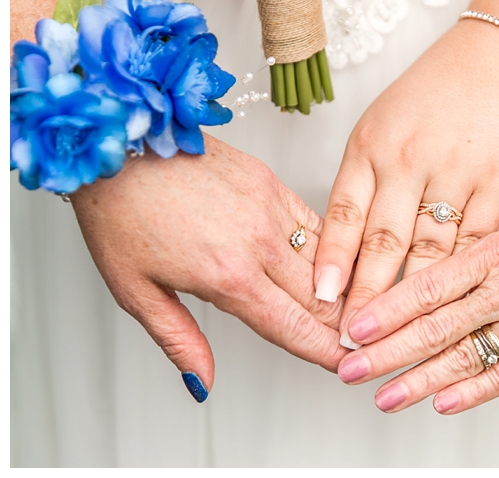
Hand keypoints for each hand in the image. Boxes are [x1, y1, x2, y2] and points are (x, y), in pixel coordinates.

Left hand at [70, 135, 348, 400]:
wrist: (118, 141)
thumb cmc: (120, 212)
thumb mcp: (135, 291)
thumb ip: (179, 340)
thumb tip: (201, 380)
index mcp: (228, 277)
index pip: (294, 327)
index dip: (325, 352)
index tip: (344, 365)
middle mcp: (259, 242)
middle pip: (322, 298)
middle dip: (343, 325)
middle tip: (358, 340)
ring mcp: (269, 208)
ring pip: (327, 260)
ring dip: (342, 288)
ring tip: (352, 306)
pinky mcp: (270, 182)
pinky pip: (314, 223)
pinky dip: (328, 248)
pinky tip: (332, 263)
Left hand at [313, 19, 498, 346]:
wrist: (497, 63)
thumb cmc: (433, 100)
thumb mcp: (380, 130)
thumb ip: (360, 185)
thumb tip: (336, 253)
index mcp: (371, 147)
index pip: (343, 216)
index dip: (331, 264)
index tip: (321, 303)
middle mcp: (408, 159)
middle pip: (383, 241)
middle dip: (366, 295)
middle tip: (354, 338)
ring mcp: (455, 172)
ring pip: (430, 249)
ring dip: (412, 298)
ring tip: (399, 336)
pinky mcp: (497, 182)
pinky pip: (475, 240)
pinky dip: (461, 276)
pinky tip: (451, 304)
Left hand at [335, 197, 498, 413]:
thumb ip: (482, 240)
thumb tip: (439, 247)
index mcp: (498, 251)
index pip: (429, 286)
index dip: (386, 310)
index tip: (352, 326)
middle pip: (435, 328)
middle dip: (385, 352)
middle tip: (348, 367)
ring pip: (463, 359)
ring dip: (418, 382)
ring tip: (383, 396)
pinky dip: (471, 392)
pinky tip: (442, 403)